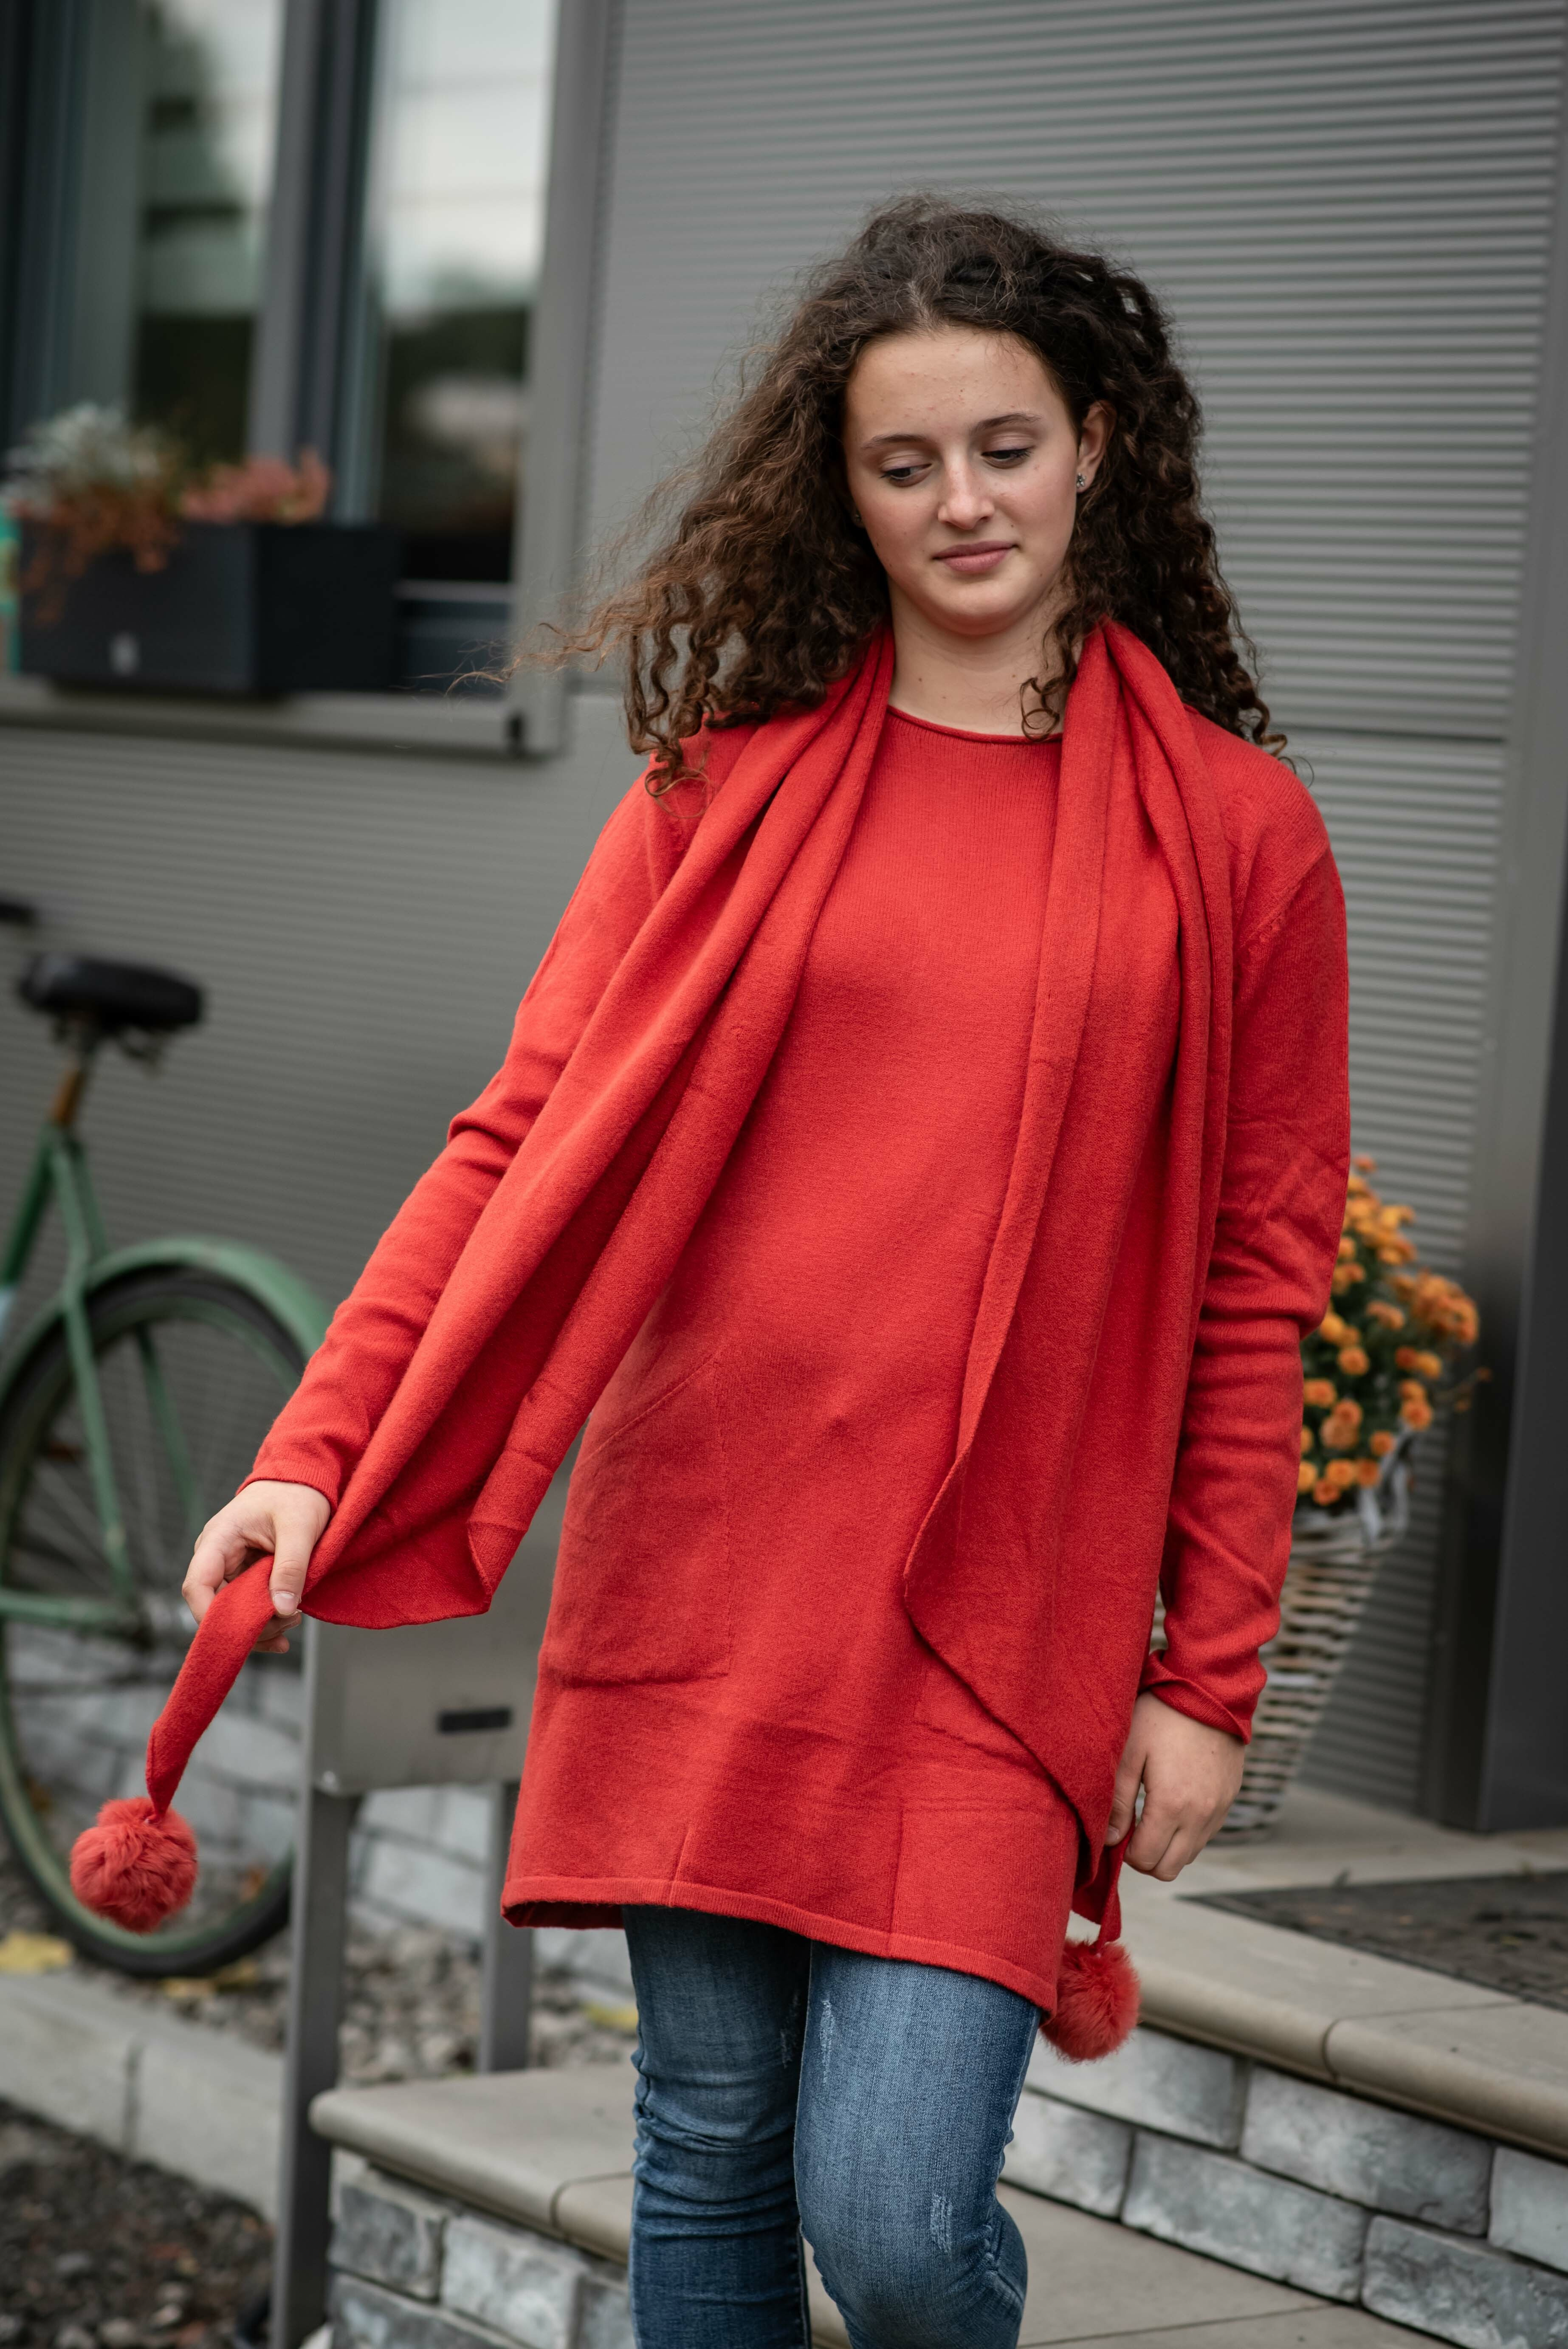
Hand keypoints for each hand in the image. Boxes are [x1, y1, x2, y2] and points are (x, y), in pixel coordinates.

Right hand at [183, 1481, 331, 1655]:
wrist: (303, 1477)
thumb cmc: (297, 1493)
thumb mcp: (300, 1528)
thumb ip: (290, 1568)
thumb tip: (283, 1609)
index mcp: (219, 1538)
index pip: (197, 1585)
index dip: (210, 1615)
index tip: (241, 1633)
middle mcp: (217, 1555)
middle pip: (215, 1605)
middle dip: (247, 1624)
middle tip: (286, 1625)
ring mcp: (230, 1565)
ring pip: (232, 1609)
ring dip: (261, 1623)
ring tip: (294, 1619)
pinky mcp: (245, 1573)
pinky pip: (248, 1603)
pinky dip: (266, 1616)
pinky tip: (288, 1622)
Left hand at [1108, 1691, 1244, 1880]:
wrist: (1208, 1689)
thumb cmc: (1160, 1716)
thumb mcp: (1129, 1753)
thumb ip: (1119, 1802)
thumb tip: (1110, 1841)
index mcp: (1172, 1805)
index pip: (1146, 1860)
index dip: (1125, 1853)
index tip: (1118, 1831)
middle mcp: (1200, 1815)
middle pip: (1169, 1869)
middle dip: (1146, 1857)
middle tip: (1132, 1829)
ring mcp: (1219, 1808)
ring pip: (1190, 1854)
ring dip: (1168, 1846)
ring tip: (1151, 1814)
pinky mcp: (1229, 1797)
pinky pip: (1207, 1833)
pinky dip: (1188, 1831)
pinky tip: (1174, 1802)